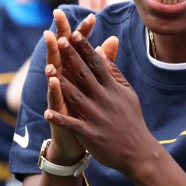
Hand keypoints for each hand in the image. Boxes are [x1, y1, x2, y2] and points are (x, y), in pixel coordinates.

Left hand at [44, 24, 147, 175]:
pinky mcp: (90, 134)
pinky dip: (60, 119)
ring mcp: (97, 117)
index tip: (74, 33)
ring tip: (47, 70)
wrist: (138, 152)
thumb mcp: (126, 93)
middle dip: (71, 58)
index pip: (97, 64)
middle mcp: (104, 100)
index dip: (85, 49)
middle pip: (84, 75)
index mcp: (112, 89)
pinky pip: (72, 125)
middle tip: (59, 40)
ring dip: (61, 84)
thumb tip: (103, 51)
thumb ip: (113, 72)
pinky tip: (47, 113)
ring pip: (76, 97)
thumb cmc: (130, 119)